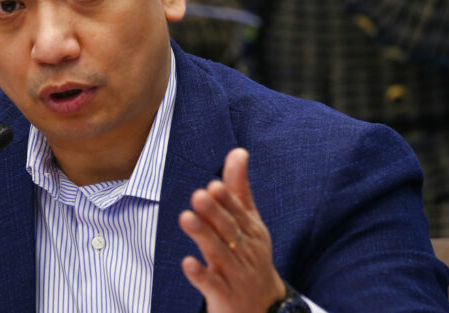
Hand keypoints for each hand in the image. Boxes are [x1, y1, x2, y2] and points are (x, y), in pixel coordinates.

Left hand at [179, 148, 284, 312]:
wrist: (263, 309)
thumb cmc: (251, 256)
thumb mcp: (250, 222)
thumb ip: (239, 188)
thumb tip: (238, 151)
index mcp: (252, 231)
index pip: (238, 213)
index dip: (226, 200)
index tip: (213, 185)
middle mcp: (245, 251)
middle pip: (228, 230)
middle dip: (214, 213)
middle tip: (199, 195)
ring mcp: (235, 275)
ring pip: (218, 253)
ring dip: (202, 235)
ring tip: (185, 218)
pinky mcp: (224, 296)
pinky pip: (211, 285)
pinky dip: (200, 274)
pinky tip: (187, 262)